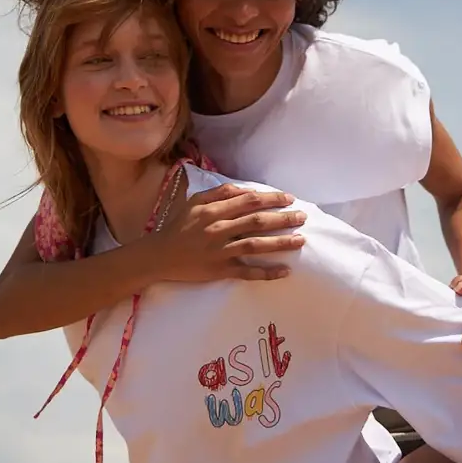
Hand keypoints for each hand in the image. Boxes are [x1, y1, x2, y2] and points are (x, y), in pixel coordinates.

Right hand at [154, 183, 306, 282]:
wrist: (159, 256)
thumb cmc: (178, 226)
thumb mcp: (194, 202)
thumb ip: (219, 193)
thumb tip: (244, 189)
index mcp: (213, 210)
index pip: (249, 201)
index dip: (271, 199)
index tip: (289, 199)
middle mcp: (218, 229)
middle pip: (257, 222)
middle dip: (283, 219)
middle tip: (302, 217)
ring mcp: (220, 251)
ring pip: (256, 246)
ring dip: (281, 243)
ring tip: (301, 241)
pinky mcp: (220, 270)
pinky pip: (247, 273)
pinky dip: (266, 273)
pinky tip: (285, 272)